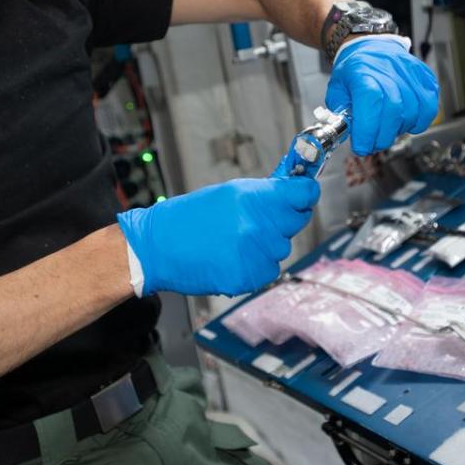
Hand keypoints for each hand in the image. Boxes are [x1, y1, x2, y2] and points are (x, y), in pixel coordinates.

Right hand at [116, 176, 319, 296]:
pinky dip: (255, 265)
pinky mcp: (248, 279)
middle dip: (282, 219)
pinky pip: (268, 270)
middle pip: (295, 222)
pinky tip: (231, 257)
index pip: (304, 195)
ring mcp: (255, 255)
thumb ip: (265, 192)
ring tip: (234, 240)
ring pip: (281, 248)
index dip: (306, 193)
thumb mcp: (229, 192)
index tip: (303, 194)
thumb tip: (296, 186)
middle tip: (256, 220)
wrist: (159, 247)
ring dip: (266, 245)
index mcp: (255, 199)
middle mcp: (259, 227)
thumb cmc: (190, 217)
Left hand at [326, 36, 438, 155]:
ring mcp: (412, 75)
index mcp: (364, 73)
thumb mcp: (337, 89)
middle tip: (372, 143)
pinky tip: (404, 120)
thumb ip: (340, 114)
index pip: (371, 103)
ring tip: (386, 127)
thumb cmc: (356, 69)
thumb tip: (347, 133)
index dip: (367, 131)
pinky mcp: (427, 80)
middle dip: (381, 138)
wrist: (373, 47)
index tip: (361, 146)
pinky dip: (418, 122)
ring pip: (412, 115)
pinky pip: (429, 110)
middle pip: (393, 113)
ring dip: (398, 130)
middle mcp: (391, 72)